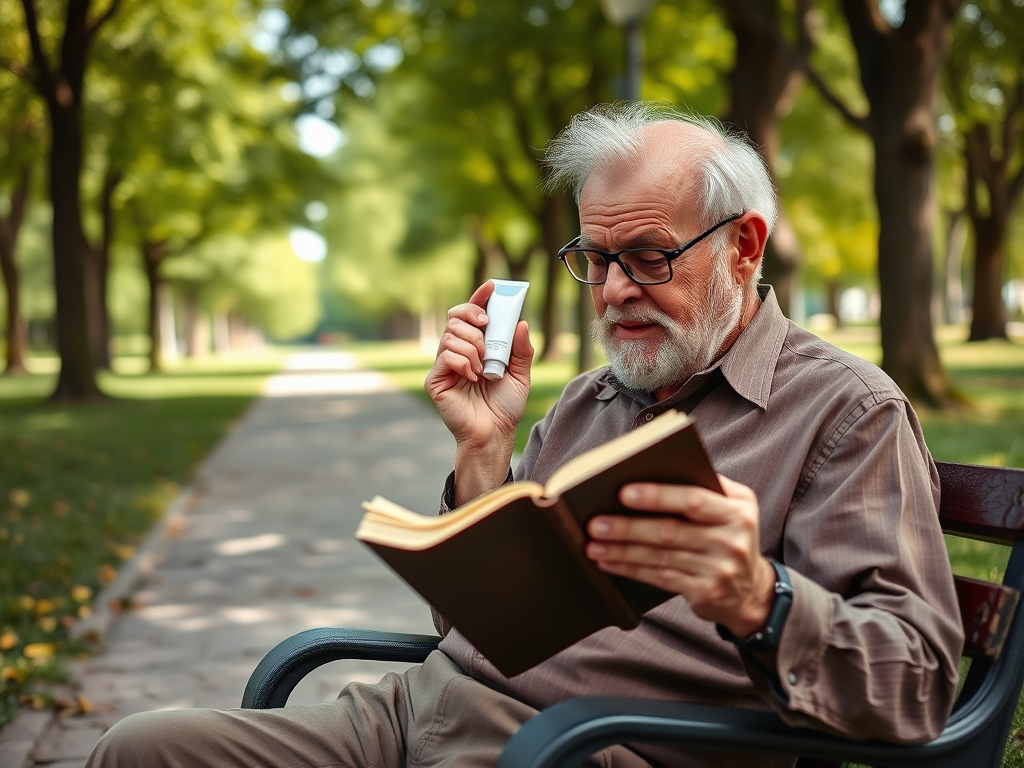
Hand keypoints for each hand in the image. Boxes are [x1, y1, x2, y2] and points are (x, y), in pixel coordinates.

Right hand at [425, 281, 533, 502]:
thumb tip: (521, 322)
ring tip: (485, 367)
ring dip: (473, 346)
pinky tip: (474, 377)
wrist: (495, 433)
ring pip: (451, 334)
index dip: (479, 298)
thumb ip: (521, 349)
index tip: (492, 287)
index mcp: (476, 347)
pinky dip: (464, 361)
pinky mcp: (435, 379)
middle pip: (455, 317)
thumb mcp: (521, 374)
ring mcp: (444, 365)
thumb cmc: (505, 406)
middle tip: (488, 327)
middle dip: (474, 317)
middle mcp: (458, 352)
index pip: (472, 315)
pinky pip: (446, 355)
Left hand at [585, 475, 775, 636]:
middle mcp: (731, 540)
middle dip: (628, 527)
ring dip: (621, 550)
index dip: (657, 496)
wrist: (753, 591)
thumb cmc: (730, 536)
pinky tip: (609, 562)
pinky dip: (630, 569)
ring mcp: (719, 569)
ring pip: (660, 557)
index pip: (693, 499)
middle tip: (595, 523)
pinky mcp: (704, 593)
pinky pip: (660, 578)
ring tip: (593, 544)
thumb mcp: (734, 507)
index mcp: (737, 510)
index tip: (624, 492)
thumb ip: (705, 487)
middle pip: (670, 531)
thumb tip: (653, 471)